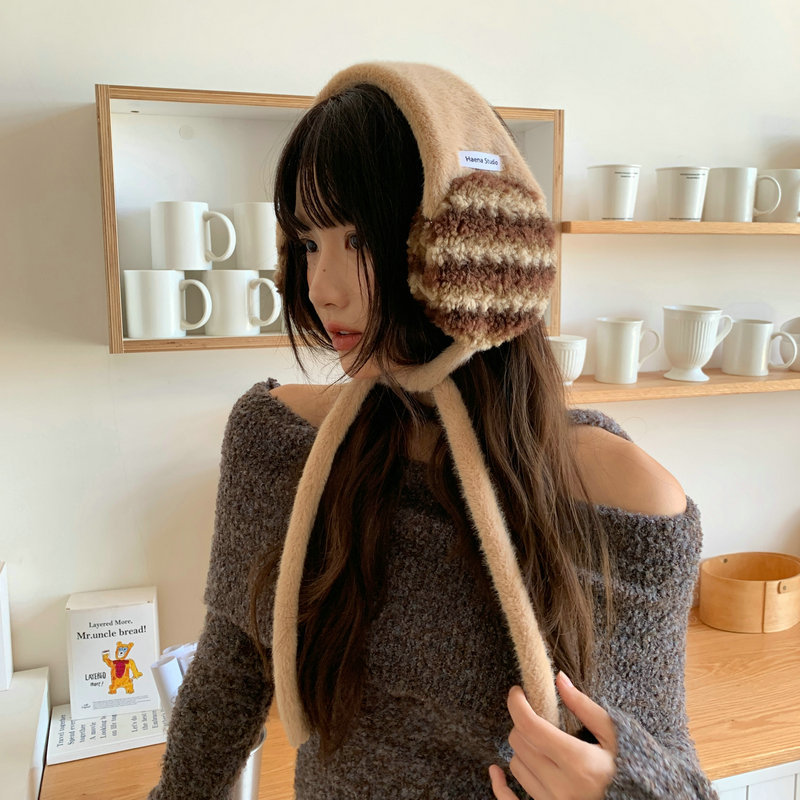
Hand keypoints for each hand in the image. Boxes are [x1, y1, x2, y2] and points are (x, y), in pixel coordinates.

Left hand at [489, 671, 616, 799]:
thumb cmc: (627, 768)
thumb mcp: (612, 735)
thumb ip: (584, 707)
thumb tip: (559, 679)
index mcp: (578, 761)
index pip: (530, 725)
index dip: (517, 703)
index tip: (518, 691)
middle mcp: (561, 786)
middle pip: (519, 742)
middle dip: (522, 723)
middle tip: (536, 717)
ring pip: (516, 765)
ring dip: (523, 749)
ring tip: (541, 744)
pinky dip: (500, 785)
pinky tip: (496, 771)